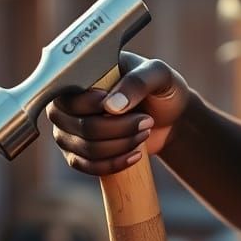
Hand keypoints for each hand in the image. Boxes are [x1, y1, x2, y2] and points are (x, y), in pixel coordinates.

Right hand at [46, 50, 191, 175]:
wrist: (171, 116)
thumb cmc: (162, 88)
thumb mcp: (158, 75)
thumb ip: (137, 82)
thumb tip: (110, 106)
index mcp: (83, 75)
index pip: (72, 97)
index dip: (94, 106)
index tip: (125, 108)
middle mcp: (69, 102)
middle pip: (81, 126)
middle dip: (119, 129)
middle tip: (147, 122)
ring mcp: (70, 128)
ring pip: (85, 148)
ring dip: (119, 146)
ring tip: (144, 133)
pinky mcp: (77, 151)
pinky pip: (84, 165)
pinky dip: (111, 163)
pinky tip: (135, 155)